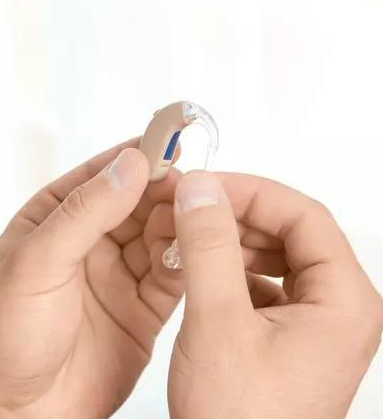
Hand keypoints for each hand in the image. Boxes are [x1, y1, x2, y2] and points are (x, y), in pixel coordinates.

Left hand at [0, 139, 183, 418]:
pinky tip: (205, 250)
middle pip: (136, 202)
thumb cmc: (3, 338)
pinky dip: (191, 262)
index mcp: (49, 222)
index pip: (99, 176)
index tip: (172, 139)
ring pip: (160, 237)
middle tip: (199, 183)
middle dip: (166, 190)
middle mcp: (85, 245)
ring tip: (207, 215)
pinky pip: (173, 277)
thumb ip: (84, 214)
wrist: (15, 413)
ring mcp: (114, 277)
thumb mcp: (36, 264)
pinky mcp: (141, 312)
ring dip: (182, 224)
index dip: (135, 157)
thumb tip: (129, 165)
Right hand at [163, 172, 382, 418]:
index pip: (304, 216)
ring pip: (275, 261)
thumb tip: (200, 188)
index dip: (250, 193)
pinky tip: (196, 277)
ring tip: (186, 242)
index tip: (203, 187)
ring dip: (230, 245)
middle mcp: (339, 312)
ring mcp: (315, 330)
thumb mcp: (218, 322)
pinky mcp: (288, 344)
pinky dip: (228, 275)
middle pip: (292, 235)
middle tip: (189, 209)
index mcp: (344, 302)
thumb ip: (210, 247)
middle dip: (236, 217)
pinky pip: (263, 289)